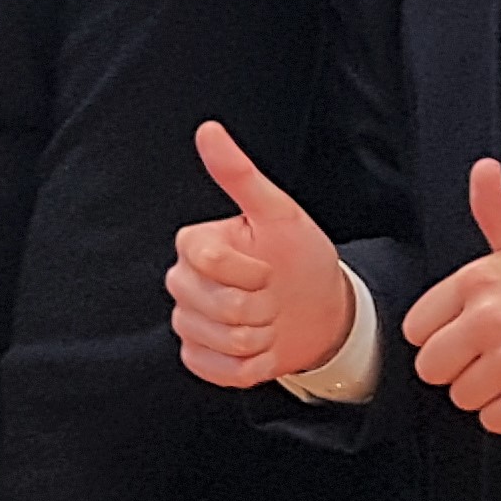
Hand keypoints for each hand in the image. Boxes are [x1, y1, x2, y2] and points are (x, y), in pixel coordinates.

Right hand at [166, 118, 354, 386]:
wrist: (317, 307)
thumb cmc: (298, 256)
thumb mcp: (278, 213)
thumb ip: (239, 173)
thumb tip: (208, 130)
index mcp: (195, 245)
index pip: (209, 263)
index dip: (251, 270)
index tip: (270, 265)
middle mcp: (183, 283)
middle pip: (216, 306)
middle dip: (260, 306)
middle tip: (272, 294)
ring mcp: (188, 322)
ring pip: (221, 340)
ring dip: (260, 337)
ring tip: (269, 320)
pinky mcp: (198, 357)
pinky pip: (217, 370)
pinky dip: (249, 366)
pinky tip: (261, 347)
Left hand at [403, 160, 500, 435]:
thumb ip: (495, 211)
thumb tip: (482, 169)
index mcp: (479, 281)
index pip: (418, 329)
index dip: (444, 335)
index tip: (474, 331)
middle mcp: (492, 319)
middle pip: (432, 368)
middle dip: (461, 368)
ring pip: (462, 398)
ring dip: (490, 392)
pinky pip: (495, 422)